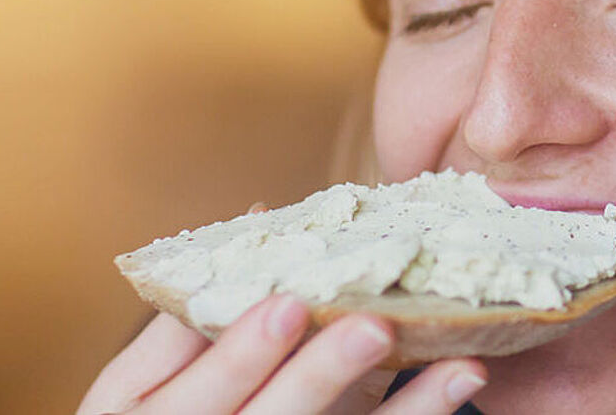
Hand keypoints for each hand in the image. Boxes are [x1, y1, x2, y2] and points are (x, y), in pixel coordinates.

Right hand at [78, 300, 486, 413]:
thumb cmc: (170, 411)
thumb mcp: (153, 376)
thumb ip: (195, 311)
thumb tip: (257, 219)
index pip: (201, 388)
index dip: (243, 351)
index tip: (291, 302)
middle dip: (319, 376)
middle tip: (372, 327)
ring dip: (408, 409)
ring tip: (462, 367)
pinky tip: (462, 380)